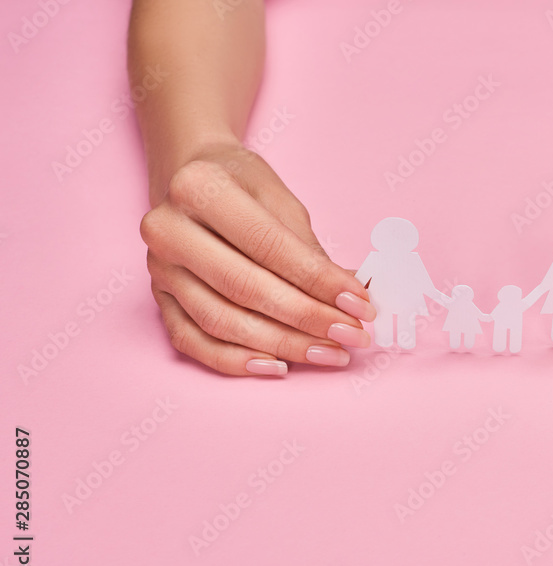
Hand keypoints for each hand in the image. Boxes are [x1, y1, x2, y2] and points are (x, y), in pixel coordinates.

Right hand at [140, 141, 375, 375]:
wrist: (187, 177)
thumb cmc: (239, 184)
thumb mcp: (278, 197)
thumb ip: (308, 247)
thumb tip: (351, 295)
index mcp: (199, 189)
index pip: (268, 246)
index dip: (318, 280)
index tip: (359, 304)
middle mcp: (167, 230)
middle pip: (244, 288)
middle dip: (307, 318)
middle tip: (351, 335)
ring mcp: (158, 269)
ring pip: (221, 321)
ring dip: (282, 344)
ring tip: (329, 352)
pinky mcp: (157, 299)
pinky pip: (193, 342)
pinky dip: (236, 361)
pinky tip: (279, 366)